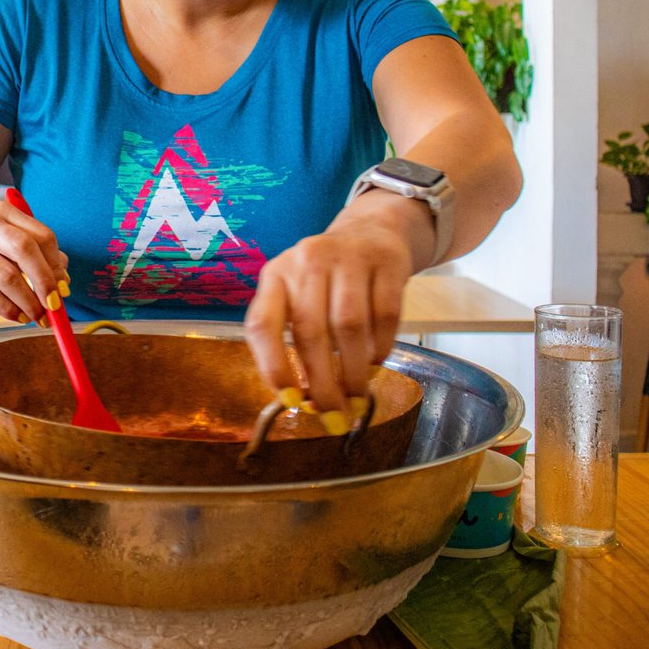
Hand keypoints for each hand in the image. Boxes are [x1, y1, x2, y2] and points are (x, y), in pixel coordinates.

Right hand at [0, 202, 68, 323]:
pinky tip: (16, 316)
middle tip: (55, 305)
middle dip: (45, 281)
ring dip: (28, 302)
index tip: (63, 287)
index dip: (56, 264)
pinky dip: (7, 309)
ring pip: (7, 276)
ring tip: (38, 317)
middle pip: (25, 250)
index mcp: (2, 211)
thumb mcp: (1, 239)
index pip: (41, 235)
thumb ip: (33, 253)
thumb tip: (63, 280)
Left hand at [243, 202, 421, 412]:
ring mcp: (348, 258)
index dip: (273, 367)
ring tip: (357, 398)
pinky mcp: (386, 262)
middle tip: (334, 417)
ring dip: (353, 371)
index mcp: (275, 275)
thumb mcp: (296, 295)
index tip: (291, 402)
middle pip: (310, 332)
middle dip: (323, 384)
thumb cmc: (326, 278)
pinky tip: (376, 363)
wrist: (370, 231)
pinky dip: (381, 347)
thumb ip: (293, 340)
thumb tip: (306, 401)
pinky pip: (385, 314)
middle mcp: (307, 261)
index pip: (262, 324)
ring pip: (349, 326)